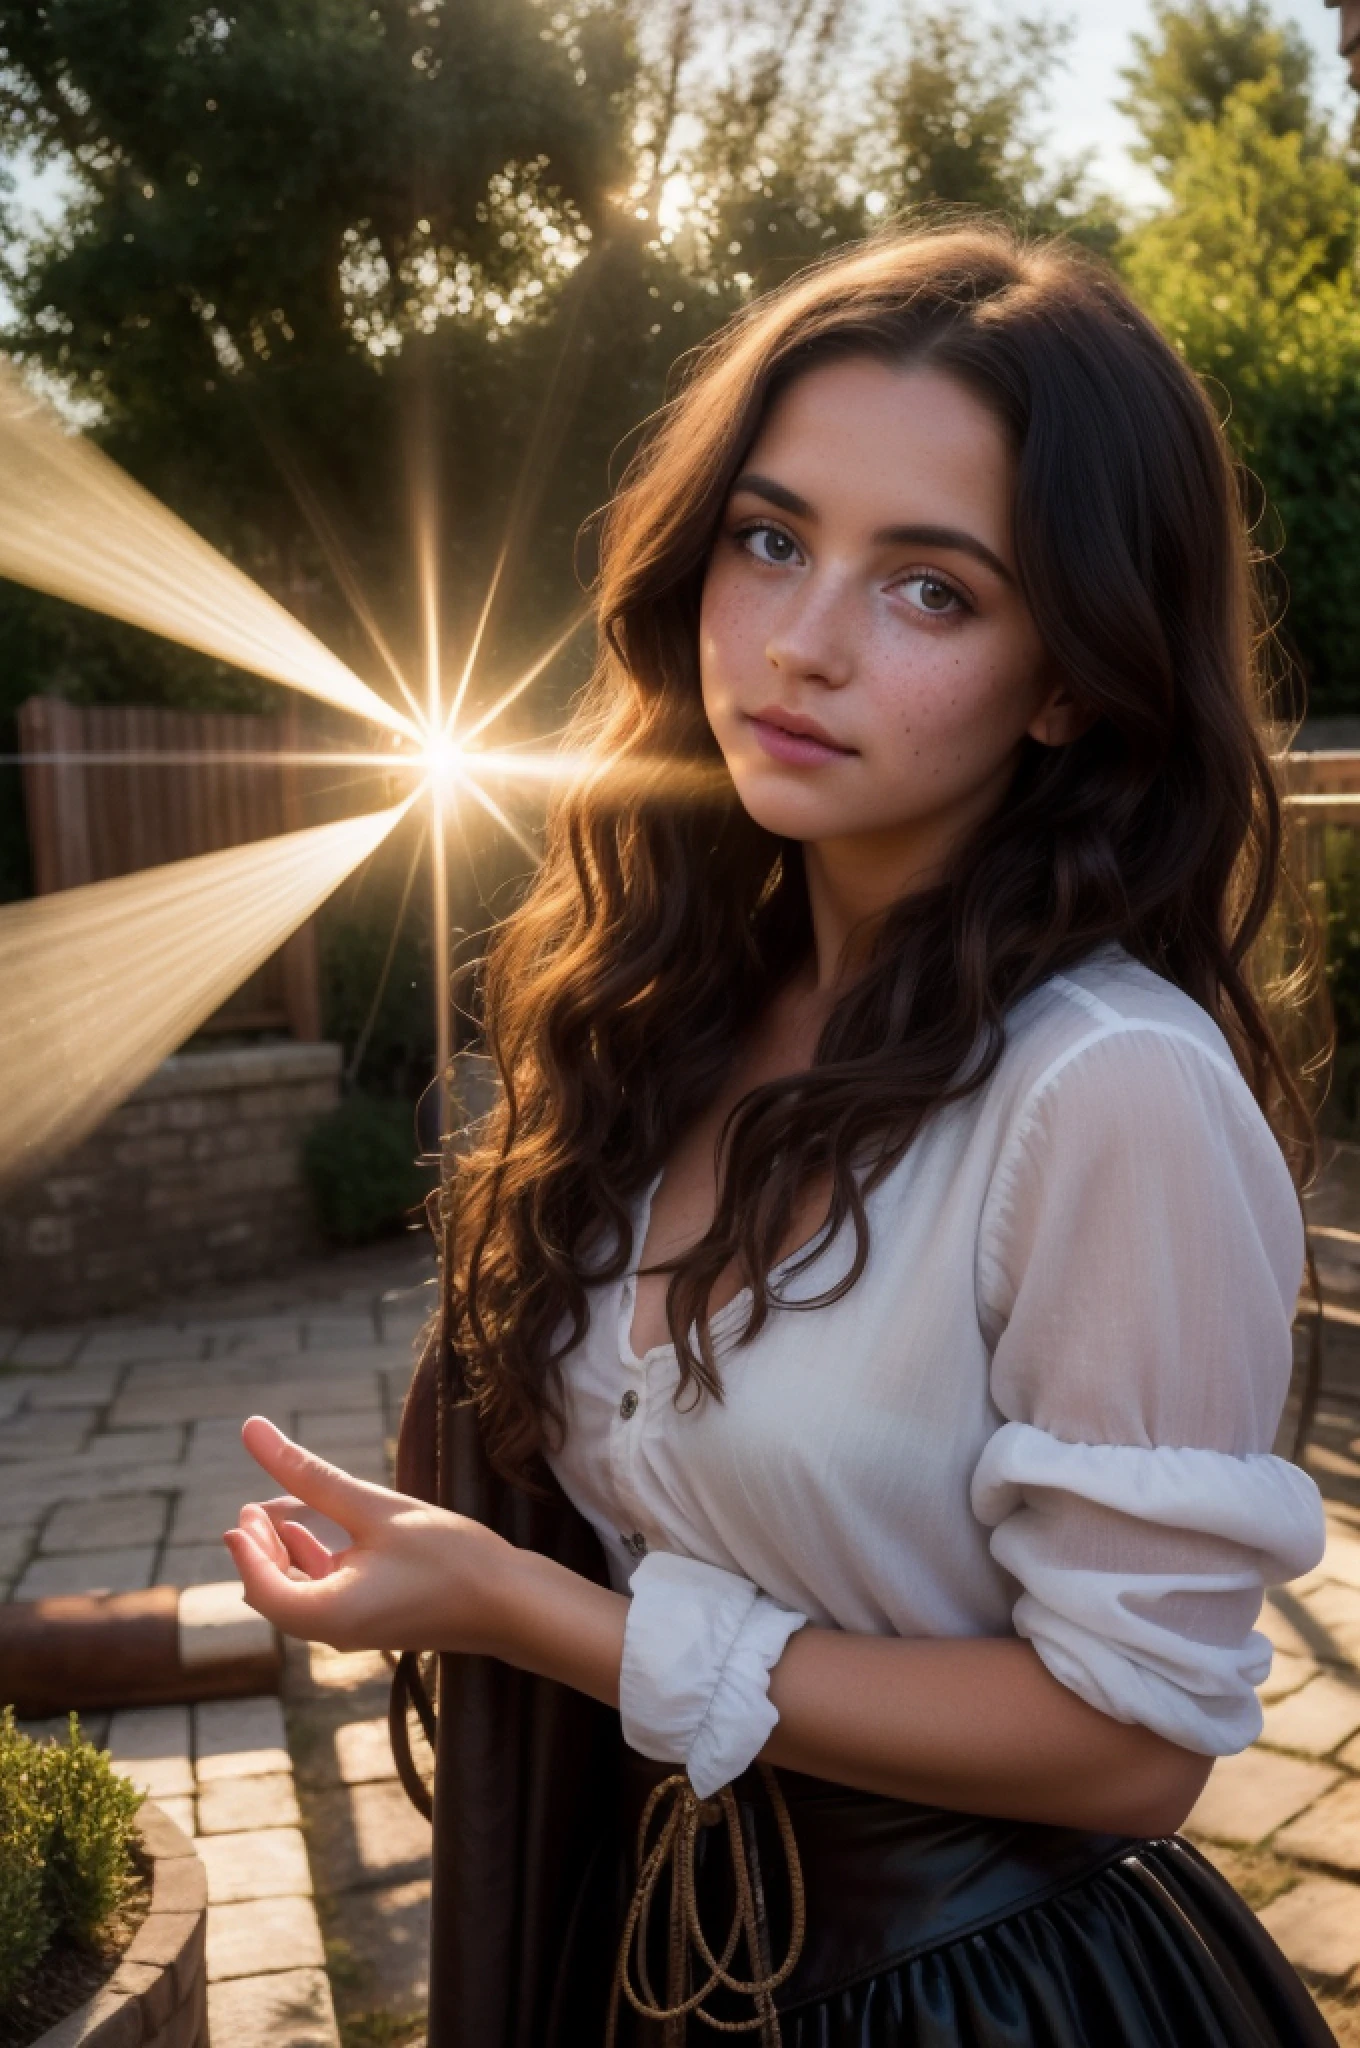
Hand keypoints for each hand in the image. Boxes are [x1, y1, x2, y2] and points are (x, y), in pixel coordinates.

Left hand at [222, 1415, 515, 1654]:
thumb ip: (309, 1473)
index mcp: (327, 1614)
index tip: (242, 1512)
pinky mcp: (378, 1621)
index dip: (246, 1551)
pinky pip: (329, 1598)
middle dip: (261, 1551)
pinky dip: (315, 1566)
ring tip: (281, 1515)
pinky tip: (320, 1537)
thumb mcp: (375, 1509)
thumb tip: (251, 1430)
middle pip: (276, 1595)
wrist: (512, 1604)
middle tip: (253, 1508)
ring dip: (286, 1557)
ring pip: (301, 1596)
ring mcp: (357, 1630)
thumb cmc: (449, 1557)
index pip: (262, 1588)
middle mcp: (335, 1631)